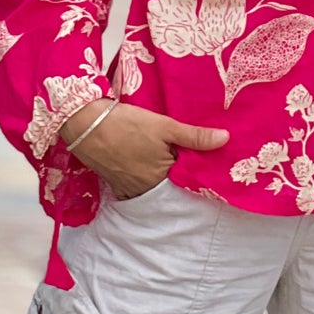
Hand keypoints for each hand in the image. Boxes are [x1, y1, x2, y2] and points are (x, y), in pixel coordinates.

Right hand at [59, 99, 227, 199]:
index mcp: (161, 177)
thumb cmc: (129, 125)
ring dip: (162, 170)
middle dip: (179, 169)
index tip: (210, 157)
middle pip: (169, 180)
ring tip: (172, 153)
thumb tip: (226, 139)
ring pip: (153, 180)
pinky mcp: (116, 180)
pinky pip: (137, 180)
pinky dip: (145, 171)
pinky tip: (149, 156)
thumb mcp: (165, 126)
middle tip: (191, 152)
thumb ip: (194, 137)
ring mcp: (129, 186)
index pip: (186, 177)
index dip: (196, 167)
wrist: (87, 125)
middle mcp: (145, 188)